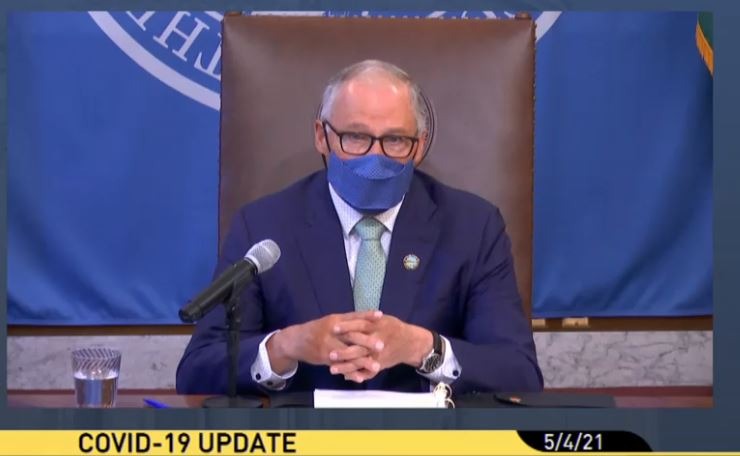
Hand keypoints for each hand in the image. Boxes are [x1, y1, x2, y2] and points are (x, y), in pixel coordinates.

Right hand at [266, 310, 382, 373]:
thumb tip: (366, 319)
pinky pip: (340, 366)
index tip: (381, 315)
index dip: (367, 316)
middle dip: (368, 341)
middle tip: (382, 345)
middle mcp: (332, 331)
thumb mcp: (330, 322)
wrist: (295, 340)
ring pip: (348, 353)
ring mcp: (328, 345)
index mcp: (335, 320)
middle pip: (352, 336)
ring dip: (362, 361)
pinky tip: (361, 378)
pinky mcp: (325, 358)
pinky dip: (351, 373)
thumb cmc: (317, 330)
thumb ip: (346, 322)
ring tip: (377, 366)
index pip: (353, 317)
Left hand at [329, 313, 432, 382]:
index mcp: (377, 327)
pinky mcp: (380, 364)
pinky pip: (368, 371)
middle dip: (344, 352)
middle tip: (329, 354)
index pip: (360, 326)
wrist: (411, 343)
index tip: (333, 328)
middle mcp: (377, 342)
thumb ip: (366, 318)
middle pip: (358, 347)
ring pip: (361, 362)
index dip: (347, 327)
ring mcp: (379, 355)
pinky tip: (345, 376)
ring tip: (332, 369)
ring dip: (346, 366)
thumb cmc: (393, 328)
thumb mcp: (382, 319)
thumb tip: (346, 318)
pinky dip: (357, 375)